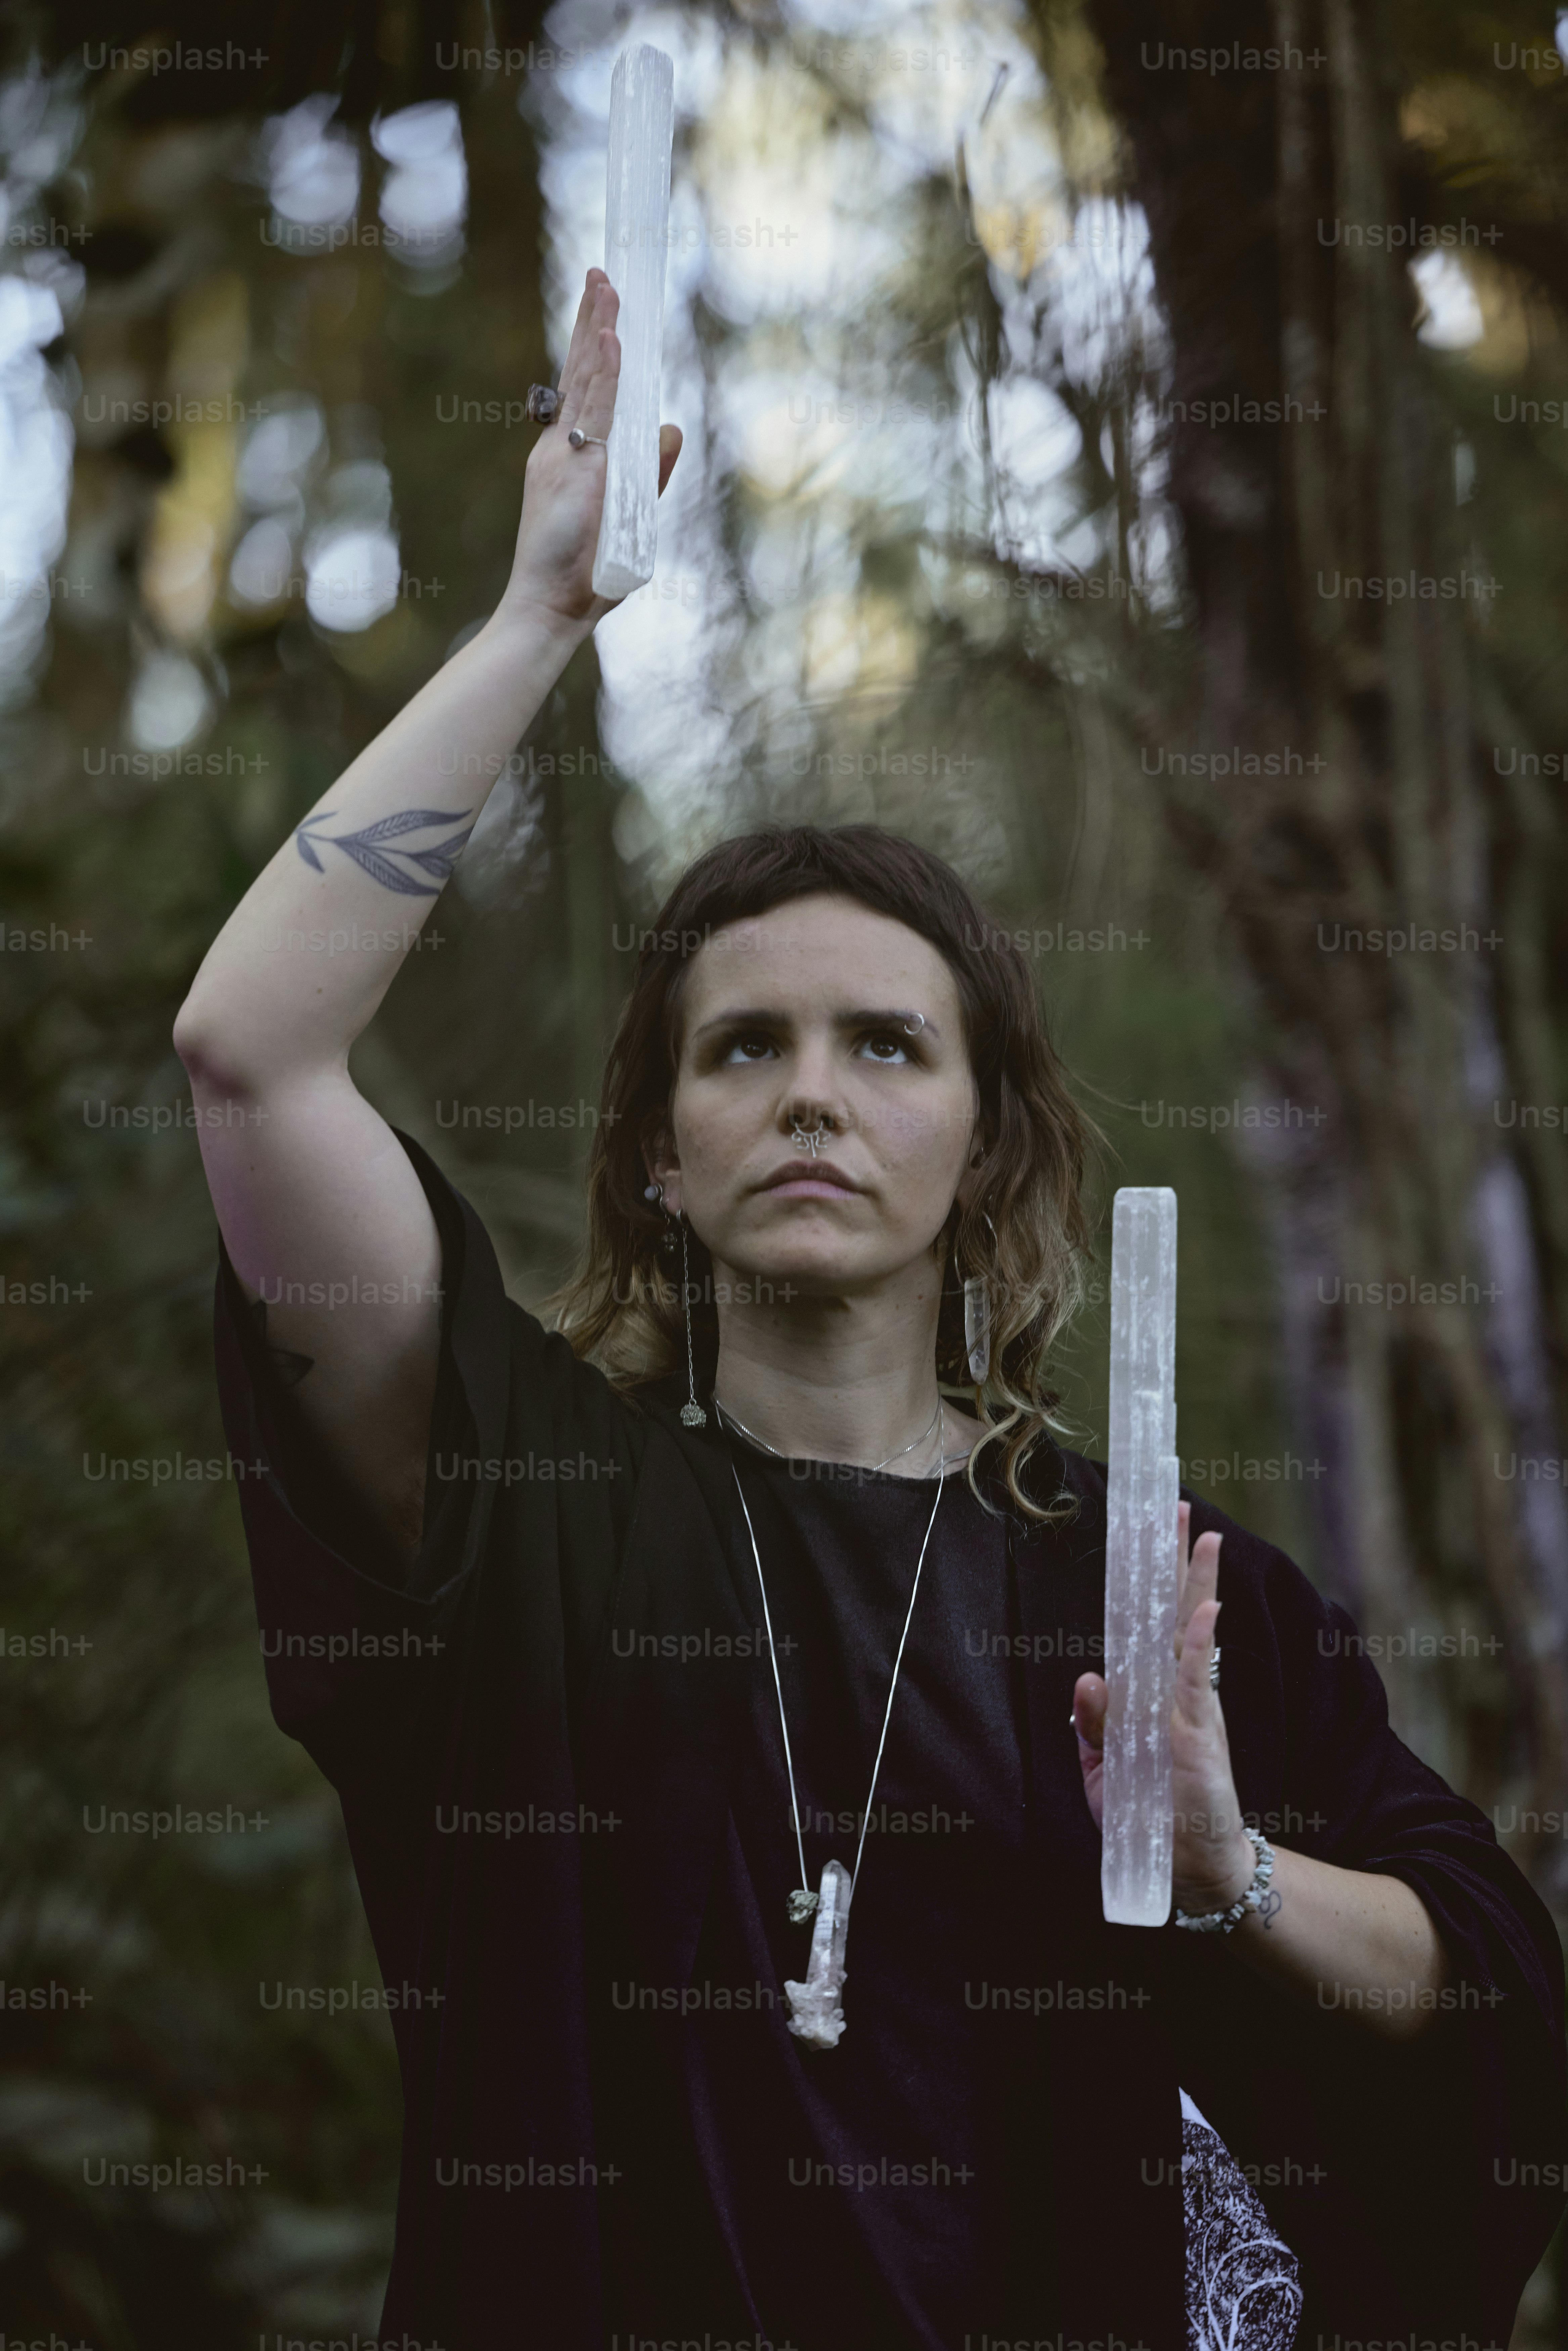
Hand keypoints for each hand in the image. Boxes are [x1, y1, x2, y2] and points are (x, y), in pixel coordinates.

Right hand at [502, 269, 682, 637]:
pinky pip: (593, 410)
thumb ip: (650, 469)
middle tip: (601, 274)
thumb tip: (672, 429)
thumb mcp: (630, 511)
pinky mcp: (573, 465)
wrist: (552, 605)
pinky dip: (603, 372)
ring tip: (606, 283)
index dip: (595, 346)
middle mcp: (562, 445)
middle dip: (592, 319)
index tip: (605, 310)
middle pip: (581, 371)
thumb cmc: (587, 569)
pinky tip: (611, 337)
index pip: (587, 389)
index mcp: (571, 453)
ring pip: (585, 380)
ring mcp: (564, 452)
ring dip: (597, 328)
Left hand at [1072, 1500, 1255, 1915]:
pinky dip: (1199, 1642)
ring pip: (1189, 1631)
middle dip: (1173, 1560)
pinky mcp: (1198, 1732)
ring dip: (1195, 1582)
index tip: (1143, 1536)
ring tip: (1205, 1534)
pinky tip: (1205, 1607)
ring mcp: (1189, 1707)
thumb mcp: (1104, 1771)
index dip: (1143, 1583)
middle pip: (1170, 1612)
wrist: (1183, 1868)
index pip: (1143, 1626)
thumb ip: (1095, 1725)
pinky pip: (1196, 1678)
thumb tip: (1087, 1678)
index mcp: (1147, 1695)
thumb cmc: (1144, 1816)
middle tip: (1175, 1507)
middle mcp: (1171, 1691)